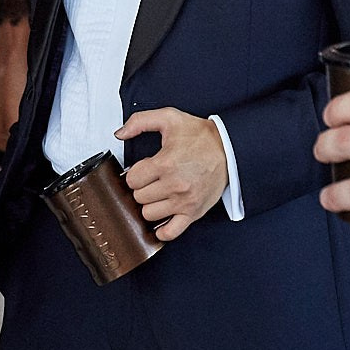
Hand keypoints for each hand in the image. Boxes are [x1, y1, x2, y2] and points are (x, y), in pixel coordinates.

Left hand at [118, 108, 228, 240]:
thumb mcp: (169, 118)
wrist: (229, 149)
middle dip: (142, 187)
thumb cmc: (201, 136)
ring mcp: (184, 201)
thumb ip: (140, 121)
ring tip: (159, 193)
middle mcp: (174, 185)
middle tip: (152, 179)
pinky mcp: (193, 212)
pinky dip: (163, 230)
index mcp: (165, 163)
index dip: (135, 173)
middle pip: (139, 197)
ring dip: (150, 204)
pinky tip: (162, 218)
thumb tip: (120, 133)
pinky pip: (171, 232)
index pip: (132, 179)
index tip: (144, 169)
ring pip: (149, 214)